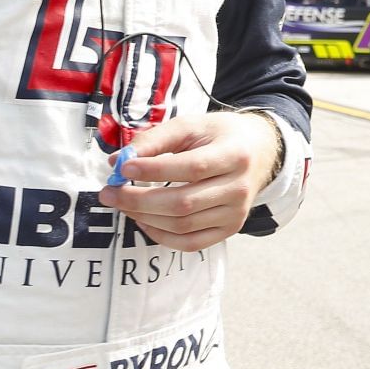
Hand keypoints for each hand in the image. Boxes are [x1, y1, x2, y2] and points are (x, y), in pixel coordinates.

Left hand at [97, 111, 281, 251]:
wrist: (259, 152)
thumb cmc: (220, 136)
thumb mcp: (192, 125)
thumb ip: (156, 139)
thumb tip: (118, 162)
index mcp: (235, 155)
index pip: (193, 167)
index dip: (155, 170)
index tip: (123, 167)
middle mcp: (240, 188)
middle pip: (184, 203)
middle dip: (139, 200)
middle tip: (109, 192)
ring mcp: (236, 214)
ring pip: (183, 225)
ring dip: (145, 217)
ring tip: (122, 203)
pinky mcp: (229, 229)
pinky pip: (190, 243)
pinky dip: (161, 235)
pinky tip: (144, 220)